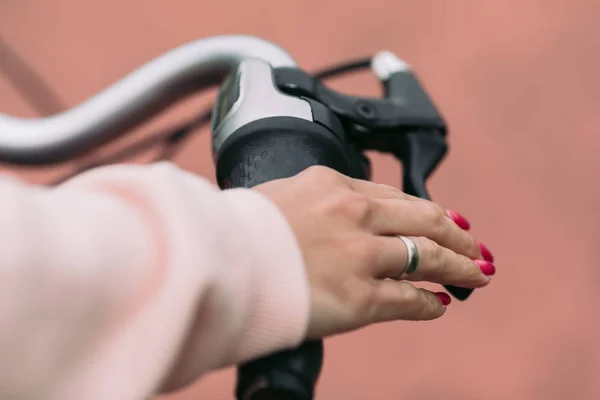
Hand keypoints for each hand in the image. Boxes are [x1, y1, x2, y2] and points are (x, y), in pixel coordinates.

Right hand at [253, 166, 494, 339]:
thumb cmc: (237, 231)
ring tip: (477, 276)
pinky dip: (429, 303)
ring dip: (459, 268)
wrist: (215, 261)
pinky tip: (441, 304)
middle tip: (476, 247)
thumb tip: (326, 211)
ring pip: (428, 259)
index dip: (425, 211)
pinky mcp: (359, 299)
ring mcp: (361, 257)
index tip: (444, 220)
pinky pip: (408, 300)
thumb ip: (312, 200)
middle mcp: (356, 217)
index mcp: (335, 187)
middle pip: (426, 221)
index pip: (395, 198)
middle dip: (458, 236)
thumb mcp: (279, 195)